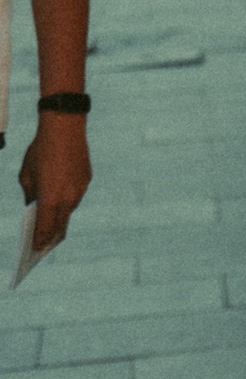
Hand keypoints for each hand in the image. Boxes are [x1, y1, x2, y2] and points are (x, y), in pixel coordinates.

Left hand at [19, 118, 90, 251]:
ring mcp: (79, 190)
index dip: (38, 240)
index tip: (34, 250)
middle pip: (60, 225)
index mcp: (50, 200)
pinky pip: (75, 196)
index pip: (44, 228)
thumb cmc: (40, 150)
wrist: (65, 128)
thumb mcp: (26, 173)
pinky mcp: (86, 180)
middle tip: (44, 246)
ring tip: (53, 227)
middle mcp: (68, 199)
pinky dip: (67, 202)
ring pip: (69, 211)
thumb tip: (34, 204)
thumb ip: (29, 193)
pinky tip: (60, 202)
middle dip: (51, 237)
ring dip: (60, 219)